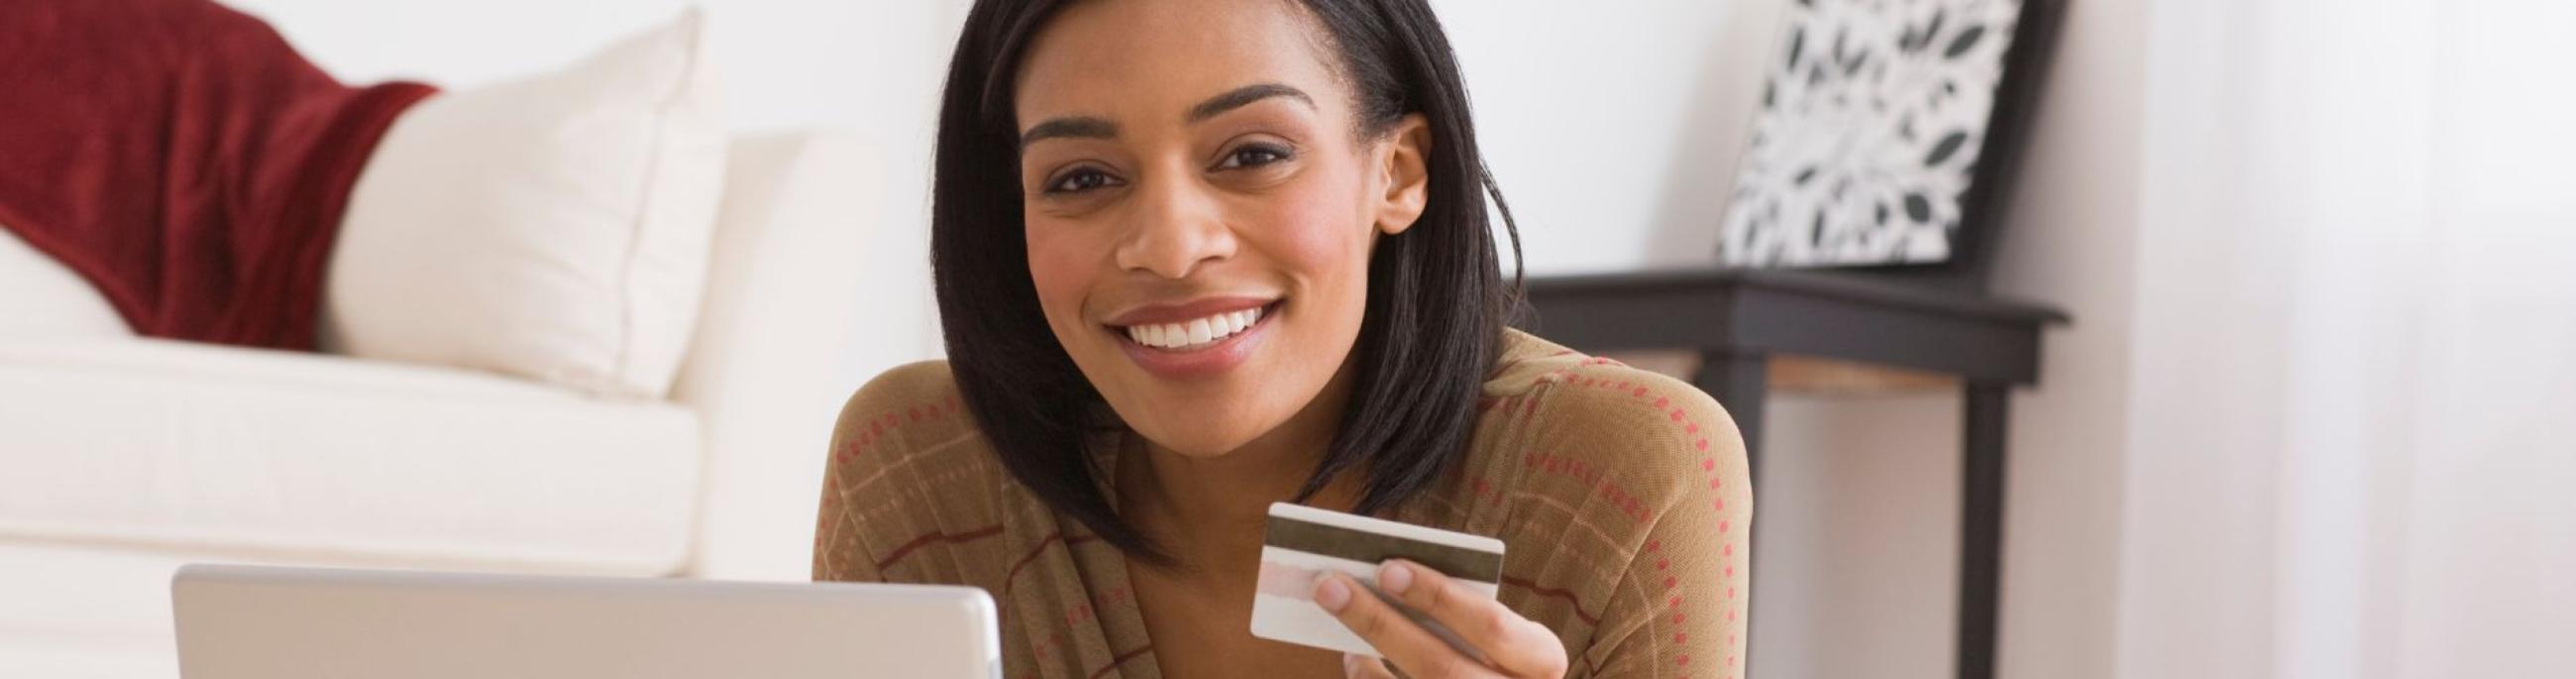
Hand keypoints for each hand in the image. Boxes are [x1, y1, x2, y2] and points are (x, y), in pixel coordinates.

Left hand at [1311, 560, 1567, 678]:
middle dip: (1381, 623)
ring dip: (1367, 654)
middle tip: (1331, 585)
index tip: (1388, 567)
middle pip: (1441, 666)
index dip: (1438, 596)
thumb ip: (1466, 614)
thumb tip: (1387, 575)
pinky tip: (1355, 658)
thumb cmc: (1502, 660)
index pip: (1490, 625)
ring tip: (1334, 612)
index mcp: (1541, 661)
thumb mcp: (1506, 638)